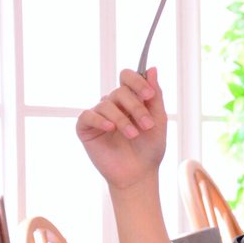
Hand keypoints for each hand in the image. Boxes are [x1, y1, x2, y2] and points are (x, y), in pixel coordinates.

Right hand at [76, 68, 167, 191]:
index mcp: (131, 99)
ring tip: (134, 135)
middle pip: (120, 91)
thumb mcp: (158, 120)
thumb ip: (155, 96)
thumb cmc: (150, 147)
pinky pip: (88, 116)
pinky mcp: (85, 128)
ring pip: (106, 104)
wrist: (139, 173)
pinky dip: (100, 120)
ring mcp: (99, 115)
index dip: (137, 81)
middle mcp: (113, 104)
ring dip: (123, 120)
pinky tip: (111, 129)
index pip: (128, 77)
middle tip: (147, 125)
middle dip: (136, 107)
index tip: (149, 95)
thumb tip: (153, 69)